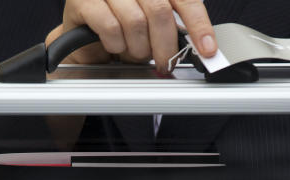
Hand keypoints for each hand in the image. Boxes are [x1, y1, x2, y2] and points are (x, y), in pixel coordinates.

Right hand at [46, 0, 217, 72]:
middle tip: (164, 63)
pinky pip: (110, 27)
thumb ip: (174, 28)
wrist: (82, 34)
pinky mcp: (83, 0)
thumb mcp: (153, 25)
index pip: (185, 0)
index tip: (207, 50)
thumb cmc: (120, 26)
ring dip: (136, 48)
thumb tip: (202, 48)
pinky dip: (115, 44)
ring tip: (132, 51)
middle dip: (165, 46)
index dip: (199, 25)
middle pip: (160, 12)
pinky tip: (113, 45)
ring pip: (135, 22)